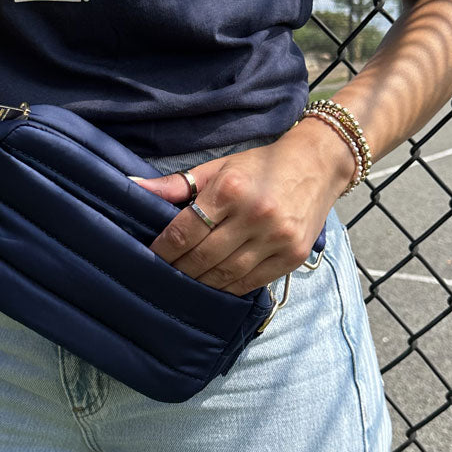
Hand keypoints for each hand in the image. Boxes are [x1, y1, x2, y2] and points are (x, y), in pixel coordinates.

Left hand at [129, 119, 355, 295]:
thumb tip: (134, 188)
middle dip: (178, 268)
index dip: (164, 248)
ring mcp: (277, 239)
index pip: (186, 230)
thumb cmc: (261, 165)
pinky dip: (228, 287)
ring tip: (184, 281)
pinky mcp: (293, 256)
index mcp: (231, 189)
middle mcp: (255, 215)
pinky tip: (214, 284)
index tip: (149, 255)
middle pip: (203, 257)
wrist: (317, 165)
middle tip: (161, 274)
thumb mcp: (218, 166)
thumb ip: (177, 184)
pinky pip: (251, 283)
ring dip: (200, 282)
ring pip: (226, 275)